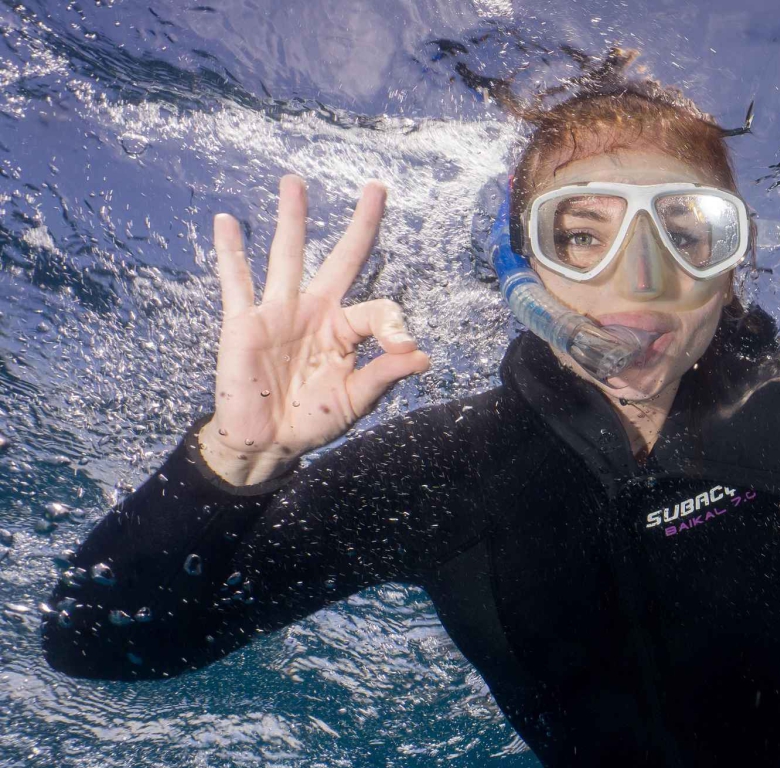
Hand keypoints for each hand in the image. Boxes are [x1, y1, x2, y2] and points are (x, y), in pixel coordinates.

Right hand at [200, 175, 430, 485]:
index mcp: (346, 331)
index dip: (395, 325)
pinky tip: (226, 222)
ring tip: (295, 182)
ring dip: (292, 219)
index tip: (405, 347)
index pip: (378, 309)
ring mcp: (279, 313)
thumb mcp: (355, 401)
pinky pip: (236, 282)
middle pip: (341, 259)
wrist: (267, 443)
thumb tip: (423, 356)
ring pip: (288, 256)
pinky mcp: (243, 323)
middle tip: (376, 187)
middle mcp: (316, 312)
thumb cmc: (313, 421)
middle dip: (360, 224)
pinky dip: (230, 253)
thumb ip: (384, 375)